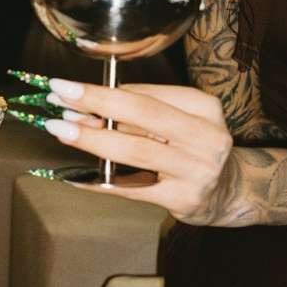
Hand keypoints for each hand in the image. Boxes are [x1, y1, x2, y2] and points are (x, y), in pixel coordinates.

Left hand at [44, 79, 232, 224]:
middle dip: (97, 103)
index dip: (105, 90)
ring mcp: (198, 170)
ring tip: (62, 129)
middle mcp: (207, 137)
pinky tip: (75, 176)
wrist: (227, 192)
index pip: (148, 94)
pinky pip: (133, 188)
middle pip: (145, 114)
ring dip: (93, 138)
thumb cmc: (191, 148)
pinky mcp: (184, 199)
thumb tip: (84, 108)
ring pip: (137, 150)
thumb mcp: (177, 121)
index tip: (68, 87)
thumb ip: (137, 114)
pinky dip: (99, 182)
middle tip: (59, 97)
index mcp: (204, 108)